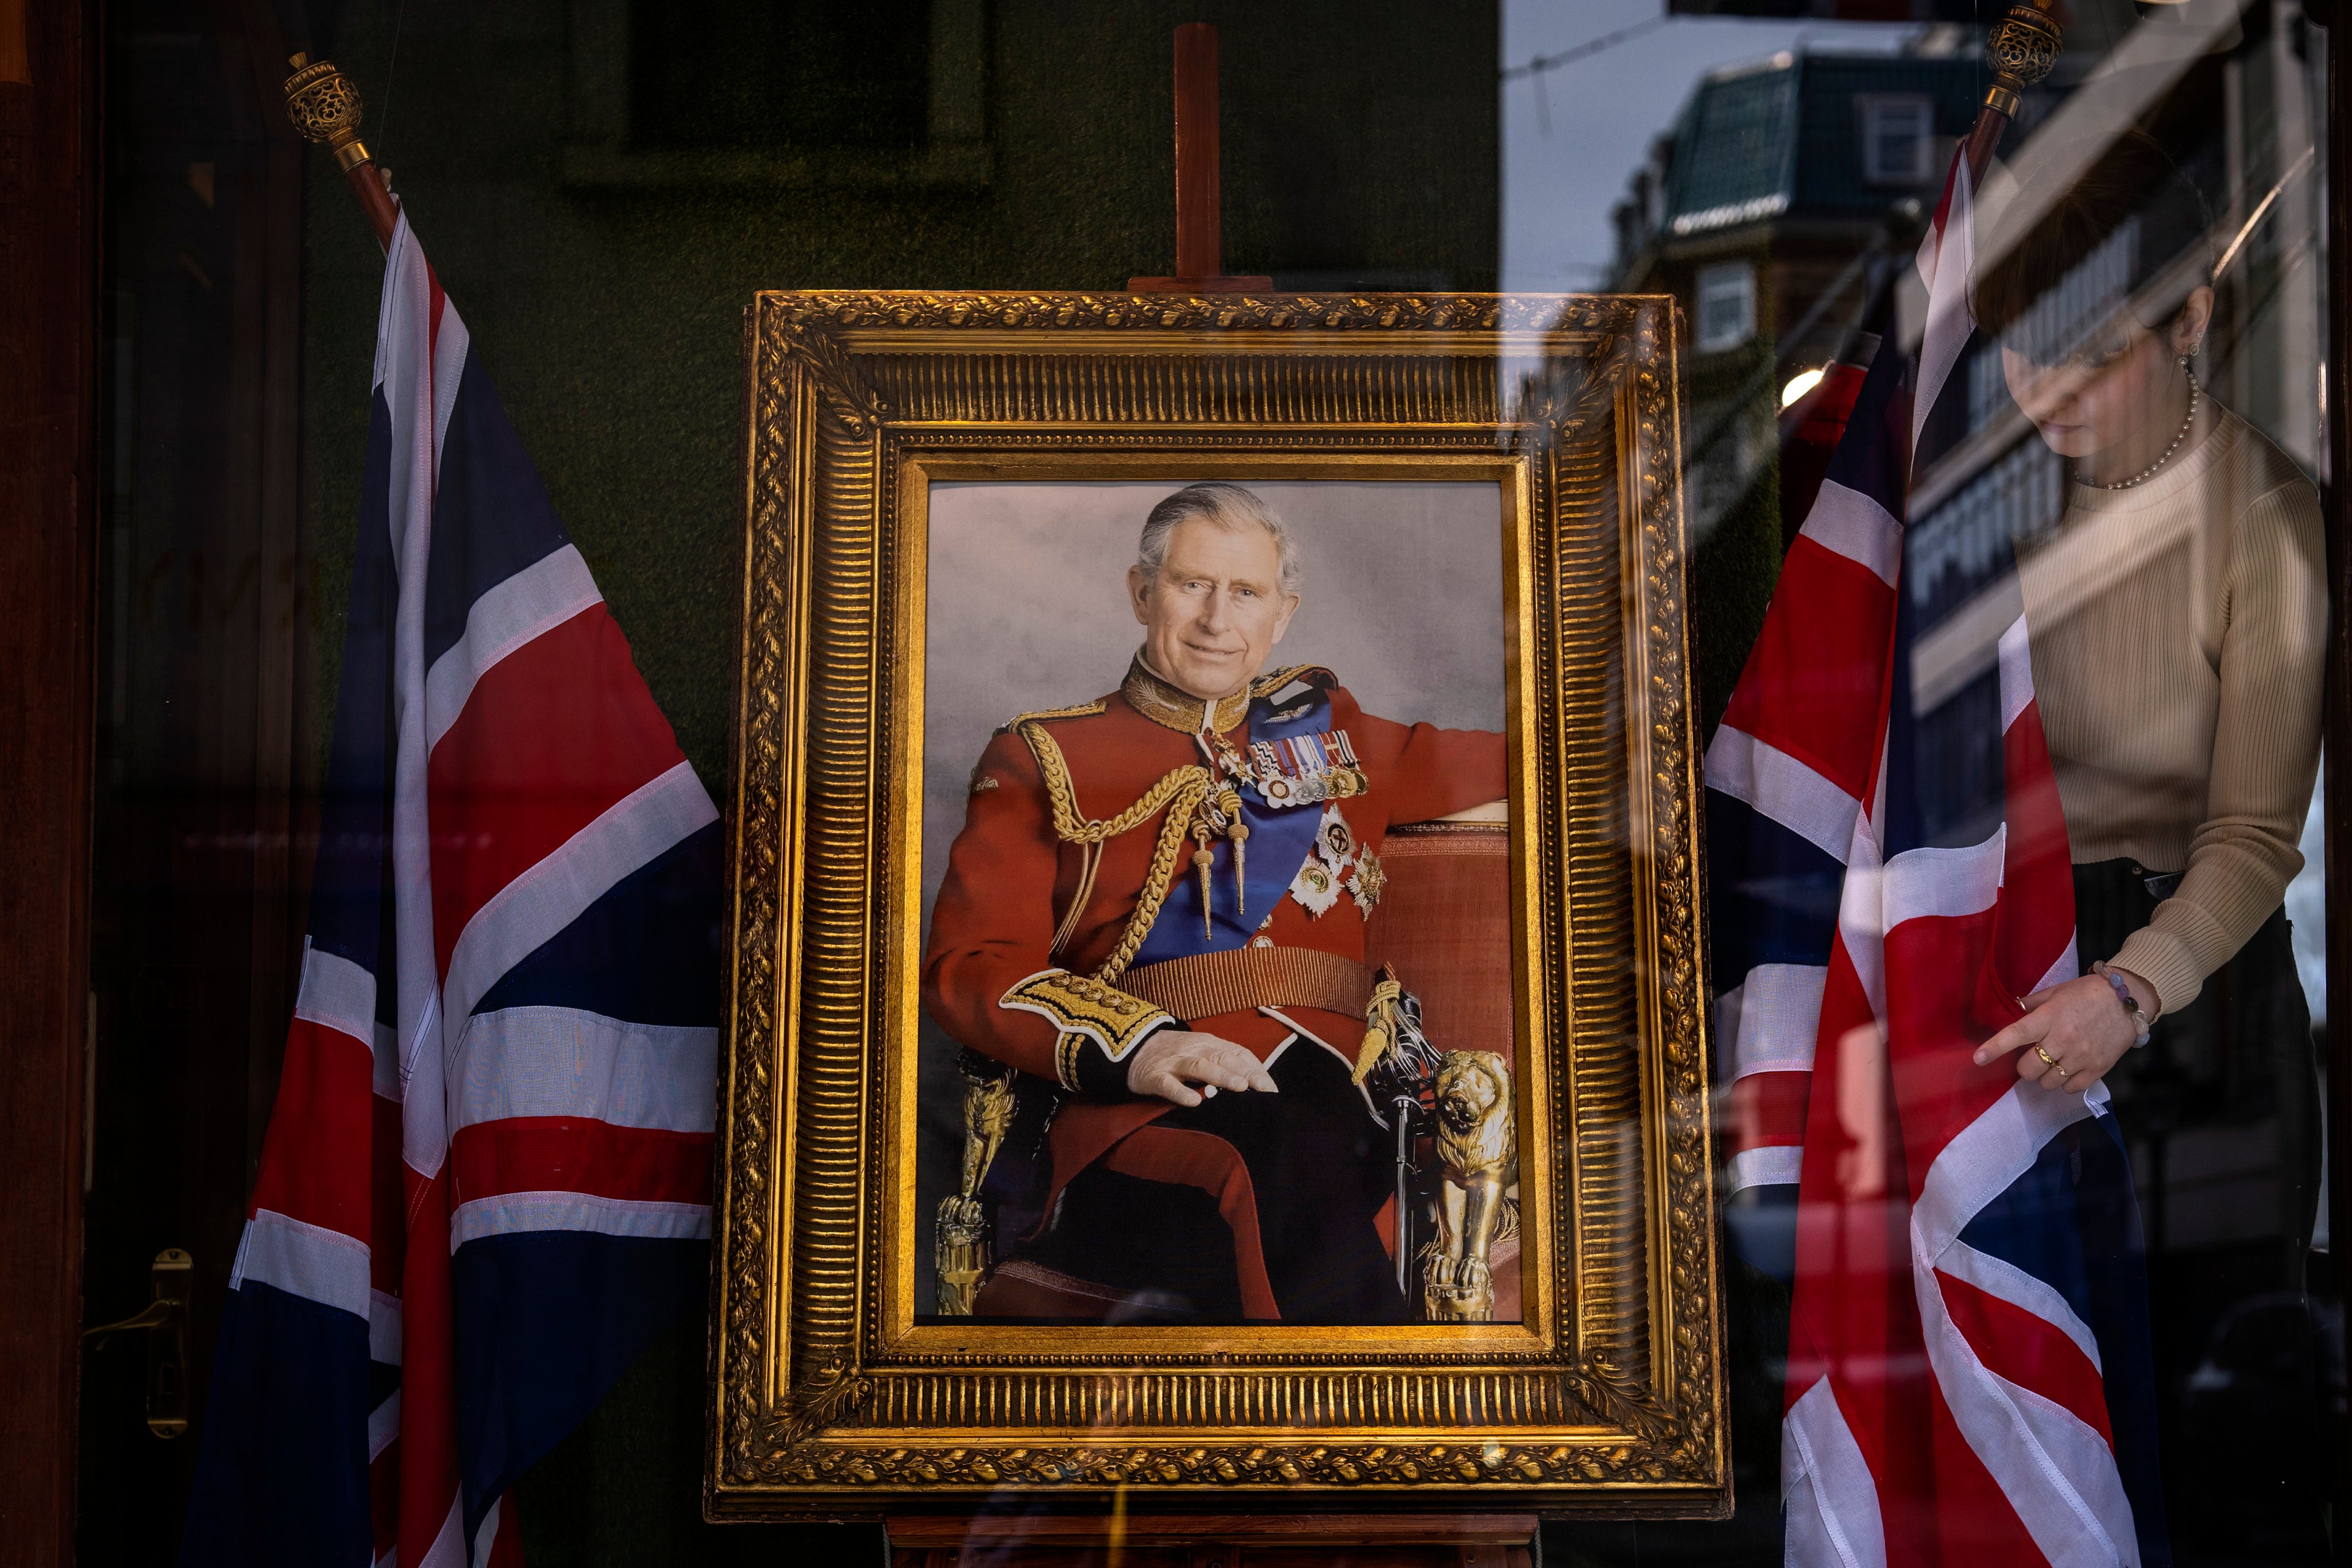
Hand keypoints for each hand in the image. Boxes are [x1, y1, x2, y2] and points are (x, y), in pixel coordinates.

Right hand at [1126, 1029, 1277, 1106]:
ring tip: (1239, 1088)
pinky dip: (1181, 1093)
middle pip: (1223, 1058)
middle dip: (1246, 1073)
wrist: (1132, 1046)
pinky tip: (1194, 1102)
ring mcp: (1174, 1062)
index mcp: (1210, 1043)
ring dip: (1220, 1077)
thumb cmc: (1176, 1054)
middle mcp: (1195, 1049)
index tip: (1272, 1090)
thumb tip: (1257, 1083)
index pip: (1238, 1054)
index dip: (1256, 1070)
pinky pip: (1168, 1085)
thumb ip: (1226, 1063)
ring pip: (1199, 1067)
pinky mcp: (1154, 1076)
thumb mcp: (1203, 1051)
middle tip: (1264, 1089)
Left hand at [1973, 969, 2153, 1095]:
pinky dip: (2065, 1083)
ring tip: (2054, 1062)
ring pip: (2048, 1082)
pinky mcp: (2098, 1069)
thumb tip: (2011, 1012)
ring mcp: (2081, 1057)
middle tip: (2033, 1056)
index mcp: (2049, 1017)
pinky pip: (2070, 1088)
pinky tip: (2069, 1069)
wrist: (2128, 1000)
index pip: (2016, 1035)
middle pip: (2029, 1069)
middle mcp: (2063, 1039)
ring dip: (2045, 1076)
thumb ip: (2032, 1004)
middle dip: (2025, 1066)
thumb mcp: (2057, 991)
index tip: (1978, 1059)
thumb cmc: (2088, 993)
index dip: (1995, 1048)